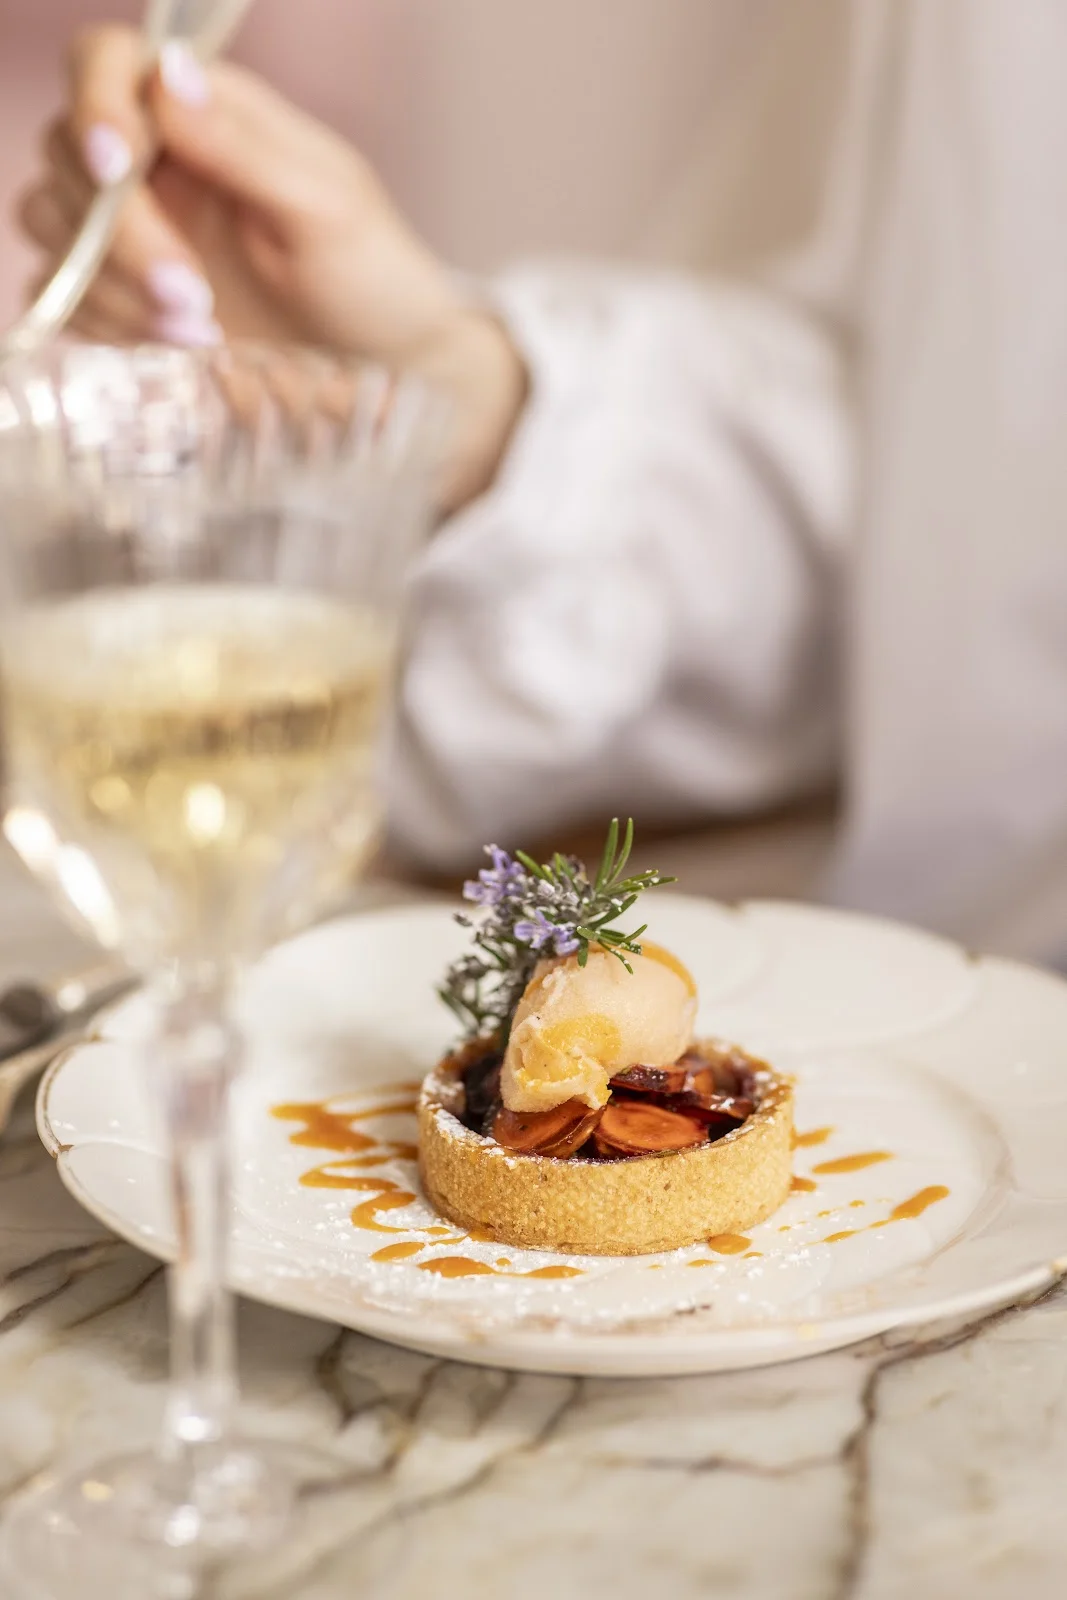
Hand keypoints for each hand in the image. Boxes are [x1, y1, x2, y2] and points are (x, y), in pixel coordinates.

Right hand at [16, 27, 526, 510]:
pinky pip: (65, 298)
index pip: (108, 64)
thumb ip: (244, 146)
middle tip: (195, 296)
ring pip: (54, 229)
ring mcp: (134, 232)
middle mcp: (158, 163)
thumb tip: (168, 77)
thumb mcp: (327, 209)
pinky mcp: (124, 301)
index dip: (95, 104)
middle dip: (119, 233)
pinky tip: (174, 349)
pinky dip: (105, 323)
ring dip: (111, 285)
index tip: (118, 168)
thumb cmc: (373, 281)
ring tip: (203, 332)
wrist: (388, 375)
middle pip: (69, 158)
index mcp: (207, 113)